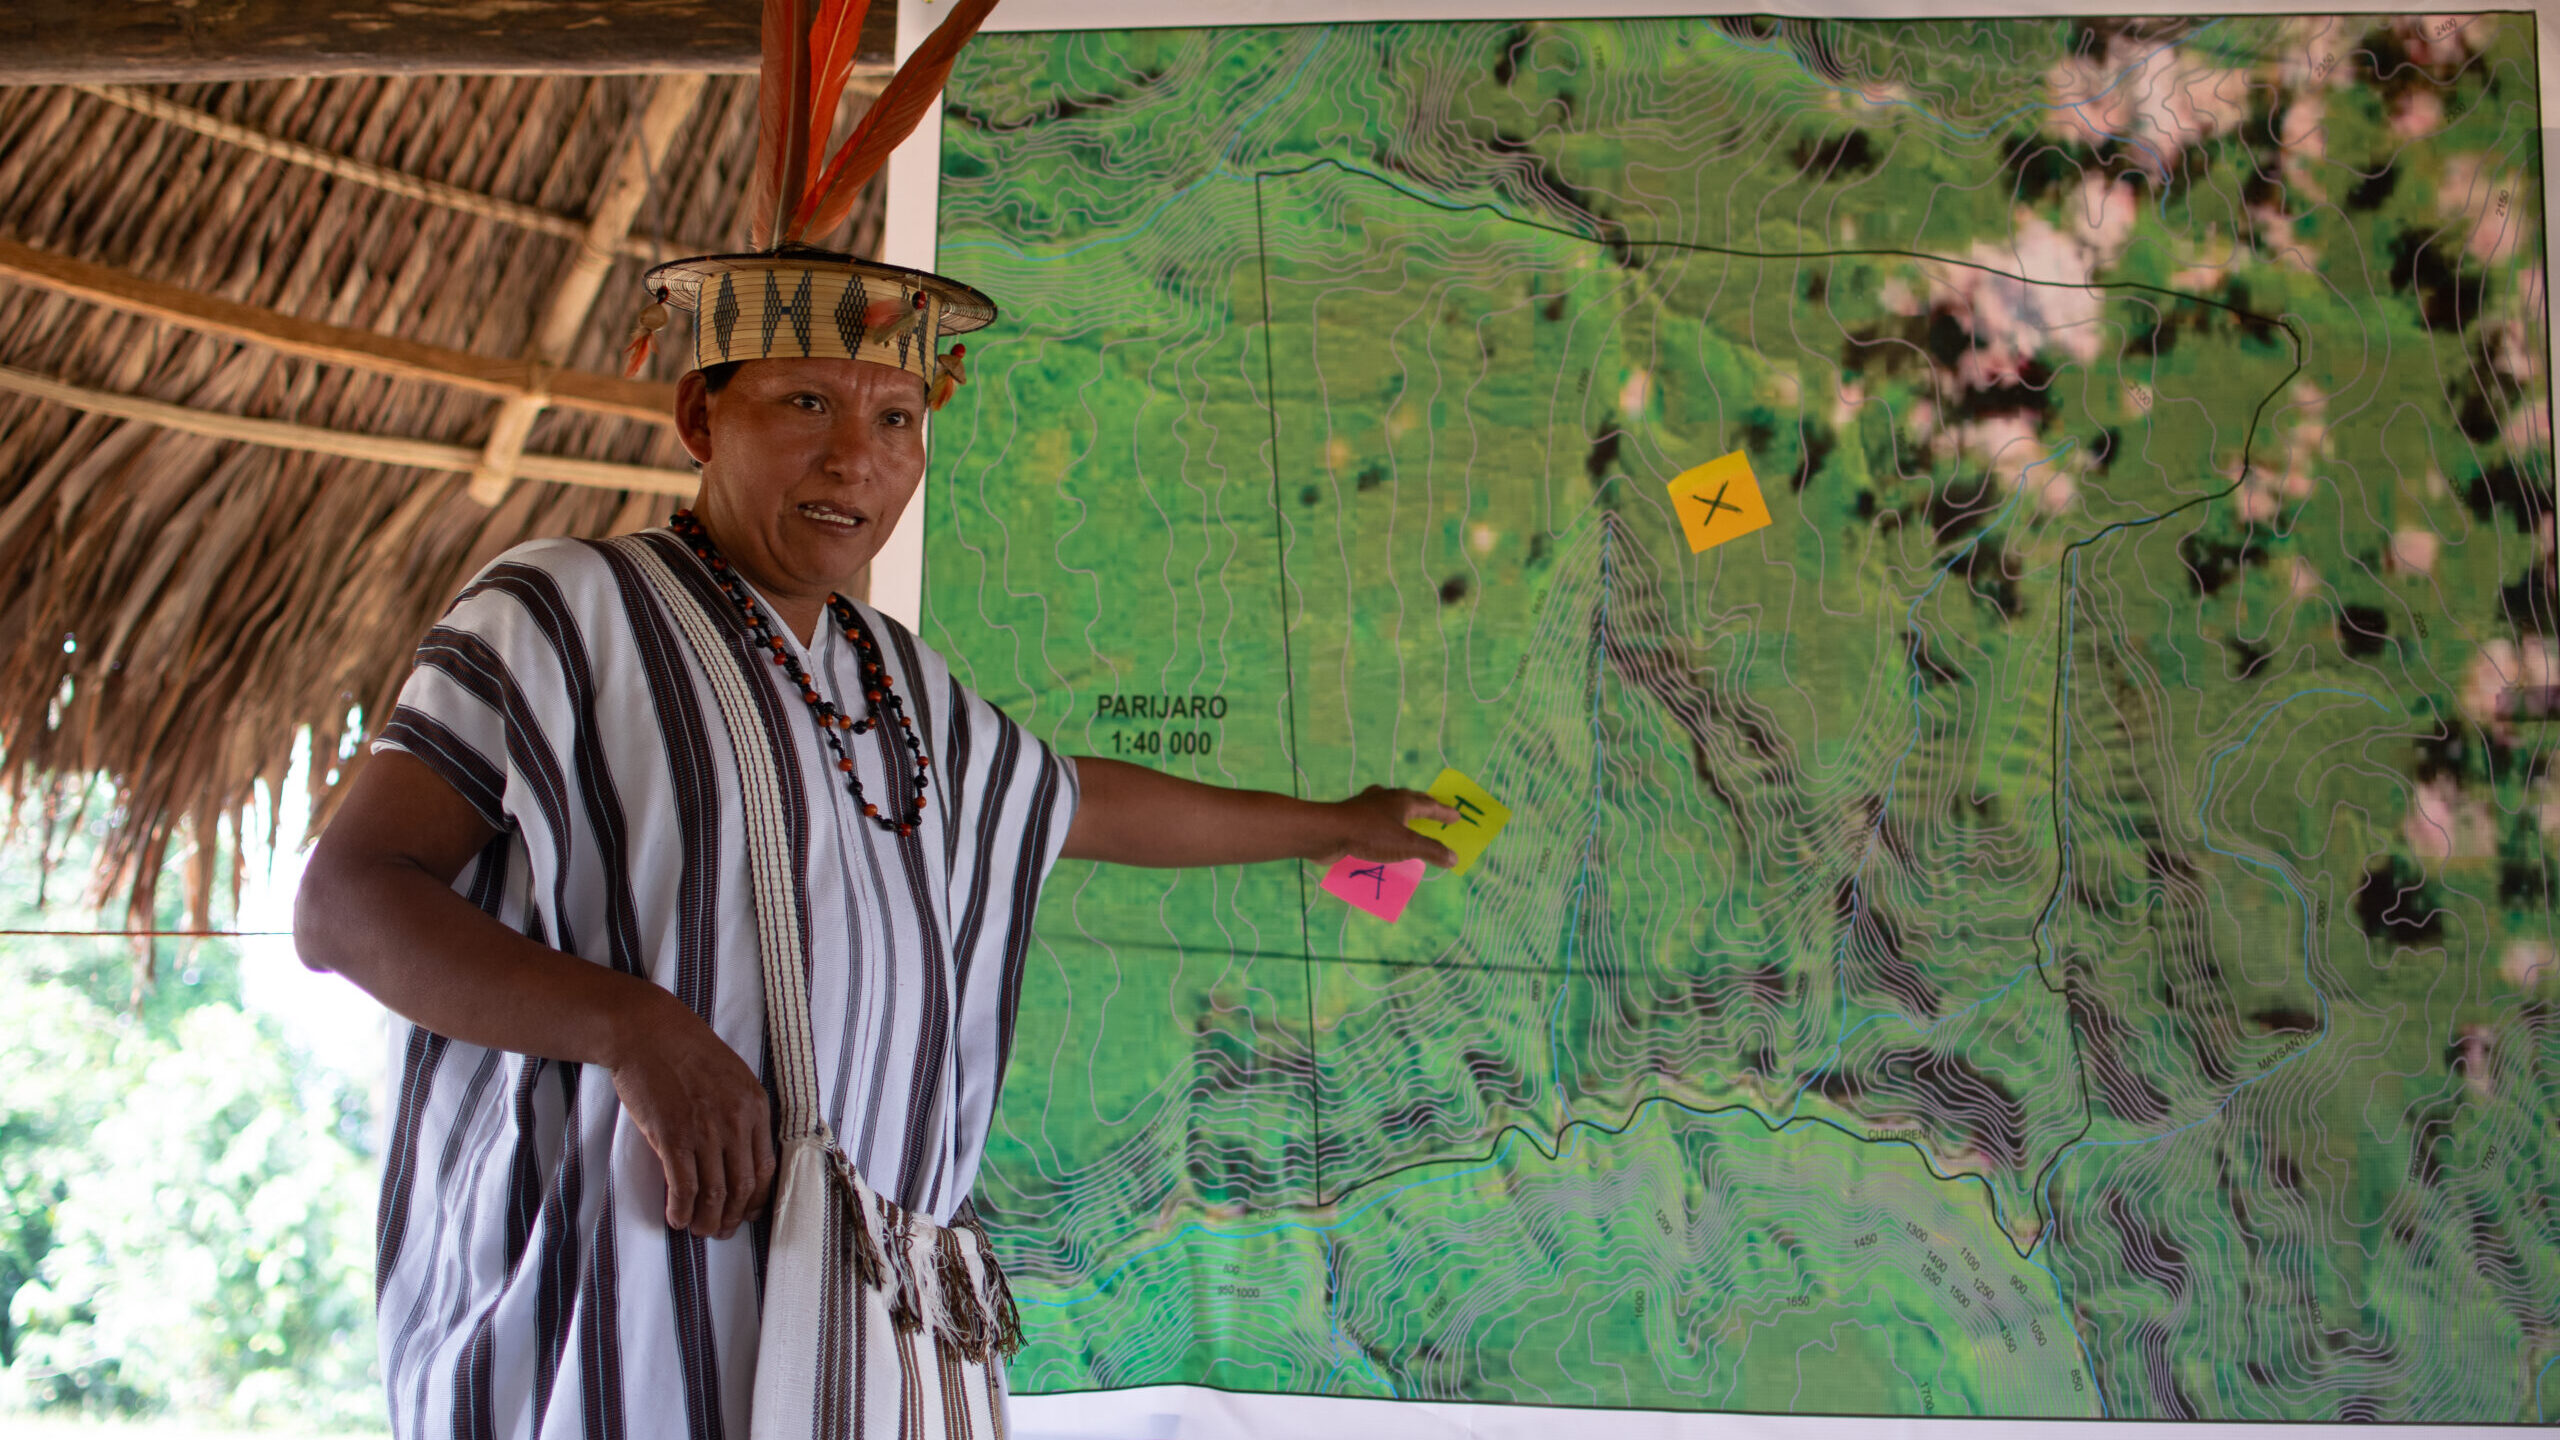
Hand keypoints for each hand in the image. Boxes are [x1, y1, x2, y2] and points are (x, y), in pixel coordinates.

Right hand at [605, 989, 775, 1238]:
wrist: (648, 1032)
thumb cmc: (687, 1053)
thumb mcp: (733, 1077)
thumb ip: (742, 1114)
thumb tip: (743, 1156)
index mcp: (756, 1107)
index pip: (766, 1168)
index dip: (757, 1199)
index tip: (748, 1212)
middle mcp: (736, 1122)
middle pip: (743, 1187)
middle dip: (733, 1217)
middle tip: (721, 1230)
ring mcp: (705, 1131)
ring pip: (715, 1193)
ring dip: (707, 1220)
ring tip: (698, 1229)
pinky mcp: (673, 1137)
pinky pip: (684, 1187)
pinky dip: (681, 1209)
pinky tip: (675, 1217)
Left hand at [1308, 784, 1461, 866]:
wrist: (1327, 832)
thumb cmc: (1369, 835)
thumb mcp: (1405, 845)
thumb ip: (1431, 851)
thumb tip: (1454, 858)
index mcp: (1402, 801)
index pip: (1430, 805)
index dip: (1445, 812)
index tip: (1457, 816)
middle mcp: (1386, 798)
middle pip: (1411, 800)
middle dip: (1425, 807)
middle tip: (1435, 811)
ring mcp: (1367, 806)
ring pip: (1390, 807)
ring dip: (1402, 814)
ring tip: (1410, 822)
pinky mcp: (1352, 818)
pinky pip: (1375, 820)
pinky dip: (1384, 826)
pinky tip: (1381, 835)